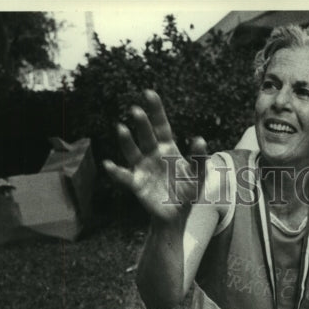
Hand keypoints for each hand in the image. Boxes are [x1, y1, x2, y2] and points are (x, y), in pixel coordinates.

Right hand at [102, 90, 208, 221]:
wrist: (176, 215)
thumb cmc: (187, 192)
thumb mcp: (198, 176)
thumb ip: (200, 158)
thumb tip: (200, 139)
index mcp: (167, 148)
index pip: (161, 125)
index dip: (156, 110)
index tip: (149, 93)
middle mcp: (152, 155)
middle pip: (146, 135)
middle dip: (141, 123)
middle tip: (136, 110)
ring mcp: (142, 168)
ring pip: (132, 152)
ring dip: (126, 141)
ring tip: (121, 128)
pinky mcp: (136, 184)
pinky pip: (124, 176)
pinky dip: (115, 172)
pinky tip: (108, 164)